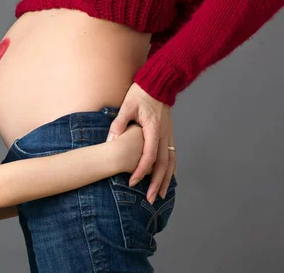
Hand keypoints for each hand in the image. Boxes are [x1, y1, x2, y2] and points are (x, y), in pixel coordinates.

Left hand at [106, 83, 175, 203]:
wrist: (158, 83)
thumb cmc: (141, 93)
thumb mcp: (127, 106)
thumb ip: (119, 123)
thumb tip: (111, 141)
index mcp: (153, 129)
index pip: (149, 156)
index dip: (141, 171)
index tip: (132, 182)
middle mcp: (164, 135)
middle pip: (163, 165)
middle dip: (157, 184)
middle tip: (151, 200)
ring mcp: (169, 135)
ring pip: (170, 163)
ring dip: (166, 180)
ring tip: (161, 196)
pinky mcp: (169, 135)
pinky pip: (173, 156)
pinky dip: (171, 170)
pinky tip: (168, 179)